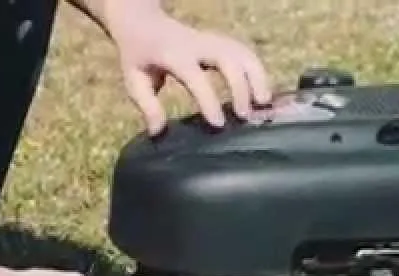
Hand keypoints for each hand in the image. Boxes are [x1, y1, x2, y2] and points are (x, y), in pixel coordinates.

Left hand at [106, 3, 272, 135]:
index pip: (195, 76)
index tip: (219, 124)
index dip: (209, 100)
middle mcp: (196, 43)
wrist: (143, 22)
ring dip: (257, 76)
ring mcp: (211, 39)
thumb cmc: (138, 55)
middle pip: (228, 58)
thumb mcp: (134, 80)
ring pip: (242, 51)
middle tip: (244, 115)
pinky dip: (257, 70)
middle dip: (241, 86)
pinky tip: (261, 92)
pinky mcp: (220, 41)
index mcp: (172, 54)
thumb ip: (147, 105)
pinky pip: (244, 52)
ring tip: (264, 103)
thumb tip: (158, 132)